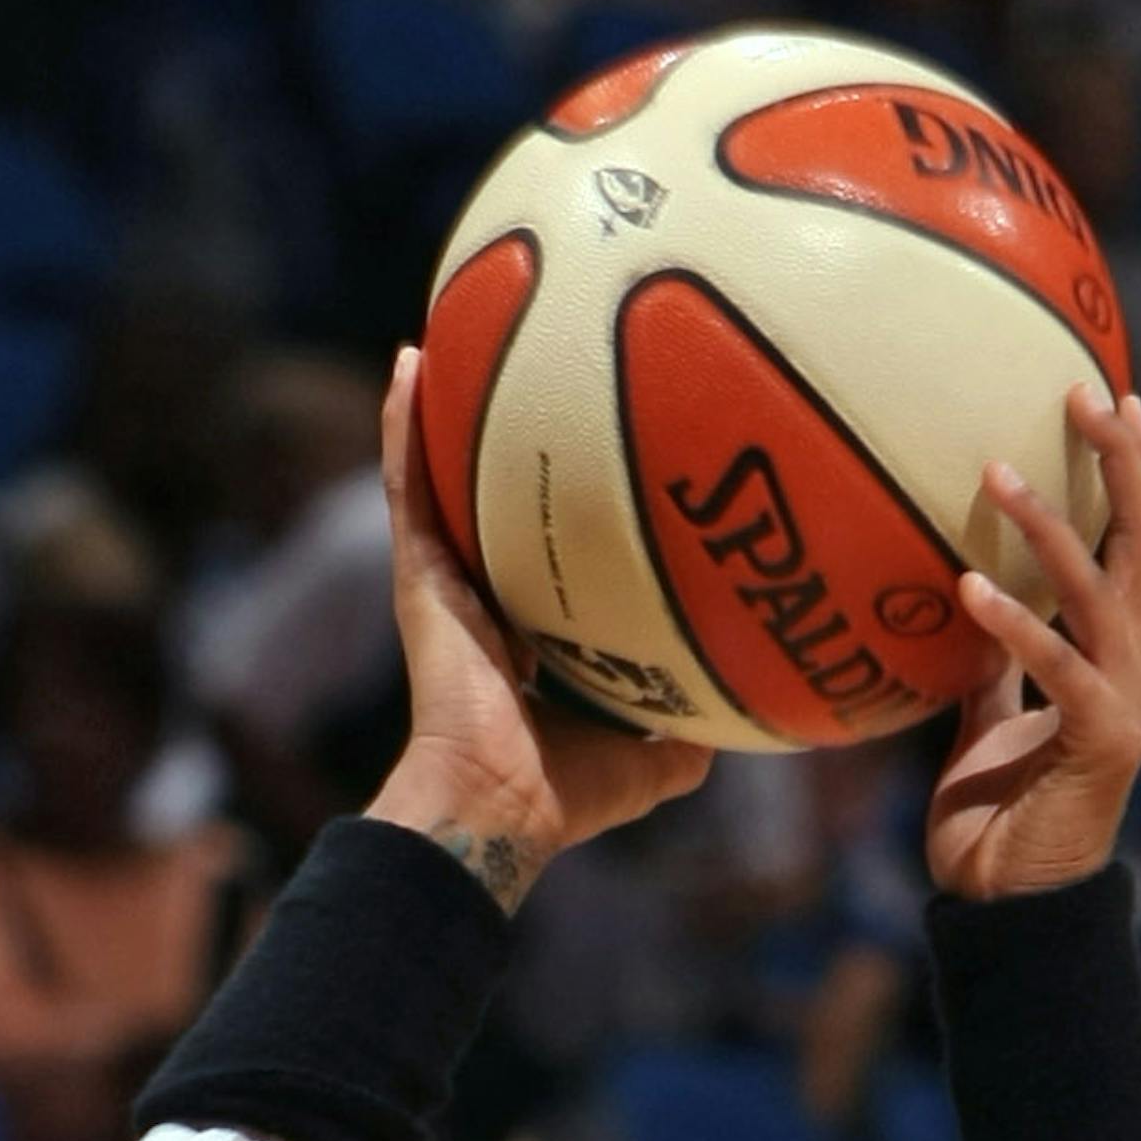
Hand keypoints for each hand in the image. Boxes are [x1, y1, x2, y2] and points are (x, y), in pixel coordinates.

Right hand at [367, 350, 709, 904]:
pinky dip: (404, 425)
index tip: (581, 462)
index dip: (557, 514)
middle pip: (487, 503)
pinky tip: (411, 361)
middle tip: (516, 369)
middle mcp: (483, 600)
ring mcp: (446, 584)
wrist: (498, 807)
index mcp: (527, 637)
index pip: (541, 558)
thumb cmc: (562, 797)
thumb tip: (736, 722)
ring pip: (439, 478)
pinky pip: (411, 486)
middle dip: (493, 443)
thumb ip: (686, 736)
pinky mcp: (422, 577)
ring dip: (438, 409)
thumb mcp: (650, 761)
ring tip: (448, 334)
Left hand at [926, 389, 1140, 901]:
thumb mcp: (986, 725)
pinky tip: (968, 587)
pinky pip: (1060, 669)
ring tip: (996, 474)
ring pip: (1104, 592)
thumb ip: (993, 665)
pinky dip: (1016, 625)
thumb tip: (964, 600)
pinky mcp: (1101, 744)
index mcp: (1120, 658)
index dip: (1137, 469)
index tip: (1110, 396)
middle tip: (1083, 390)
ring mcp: (1127, 705)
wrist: (1007, 913)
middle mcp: (1138, 669)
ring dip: (1052, 529)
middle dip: (1125, 462)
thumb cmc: (994, 825)